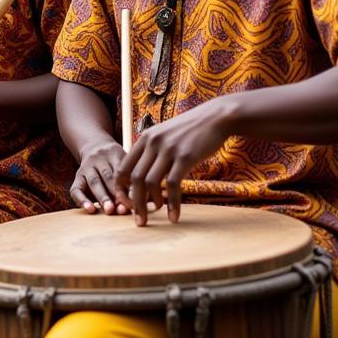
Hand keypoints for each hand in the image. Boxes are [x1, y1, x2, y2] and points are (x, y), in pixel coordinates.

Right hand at [70, 139, 133, 214]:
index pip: (121, 168)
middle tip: (124, 207)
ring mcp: (86, 167)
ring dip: (102, 197)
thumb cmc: (116, 159)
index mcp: (114, 152)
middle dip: (116, 193)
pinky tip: (90, 209)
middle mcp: (98, 158)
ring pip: (94, 182)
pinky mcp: (77, 176)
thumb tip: (149, 198)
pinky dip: (82, 200)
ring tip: (110, 210)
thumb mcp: (126, 158)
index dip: (128, 185)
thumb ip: (134, 175)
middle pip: (107, 175)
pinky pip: (76, 189)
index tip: (136, 199)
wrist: (94, 145)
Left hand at [121, 99, 230, 225]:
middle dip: (134, 202)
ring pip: (150, 183)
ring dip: (150, 205)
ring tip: (154, 216)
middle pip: (134, 178)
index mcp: (145, 138)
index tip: (126, 203)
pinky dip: (172, 204)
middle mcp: (153, 142)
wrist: (216, 118)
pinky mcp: (185, 157)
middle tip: (138, 219)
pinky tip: (174, 216)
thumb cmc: (191, 131)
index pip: (123, 167)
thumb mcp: (165, 135)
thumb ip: (152, 151)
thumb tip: (142, 177)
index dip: (121, 189)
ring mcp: (168, 149)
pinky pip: (173, 185)